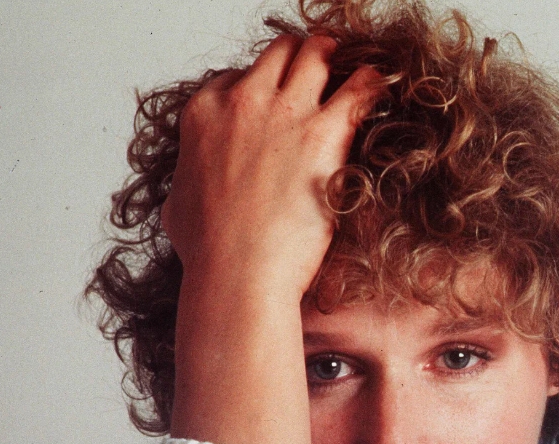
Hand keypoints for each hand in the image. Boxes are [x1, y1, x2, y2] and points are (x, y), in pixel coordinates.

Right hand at [161, 34, 382, 295]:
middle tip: (319, 72)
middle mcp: (242, 102)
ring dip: (333, 60)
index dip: (262, 88)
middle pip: (278, 55)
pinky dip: (370, 83)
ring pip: (314, 55)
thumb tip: (191, 191)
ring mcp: (284, 113)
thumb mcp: (178, 207)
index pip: (237, 78)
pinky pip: (358, 87)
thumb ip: (189, 182)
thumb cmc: (210, 252)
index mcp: (204, 115)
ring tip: (351, 71)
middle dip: (300, 61)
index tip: (277, 101)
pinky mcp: (323, 133)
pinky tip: (379, 89)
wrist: (238, 272)